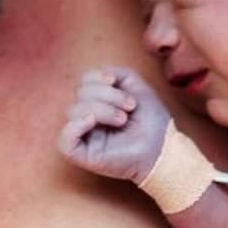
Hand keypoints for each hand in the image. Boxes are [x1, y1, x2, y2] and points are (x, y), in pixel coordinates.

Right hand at [57, 67, 171, 182]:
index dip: (96, 77)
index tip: (116, 82)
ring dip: (101, 109)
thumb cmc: (151, 120)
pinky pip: (64, 141)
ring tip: (122, 119)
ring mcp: (85, 137)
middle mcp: (88, 118)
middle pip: (78, 94)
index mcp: (97, 102)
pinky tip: (93, 122)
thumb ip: (115, 72)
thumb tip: (96, 77)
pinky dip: (76, 126)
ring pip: (72, 112)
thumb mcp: (135, 85)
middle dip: (106, 95)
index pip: (82, 82)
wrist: (163, 146)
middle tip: (129, 107)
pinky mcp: (83, 155)